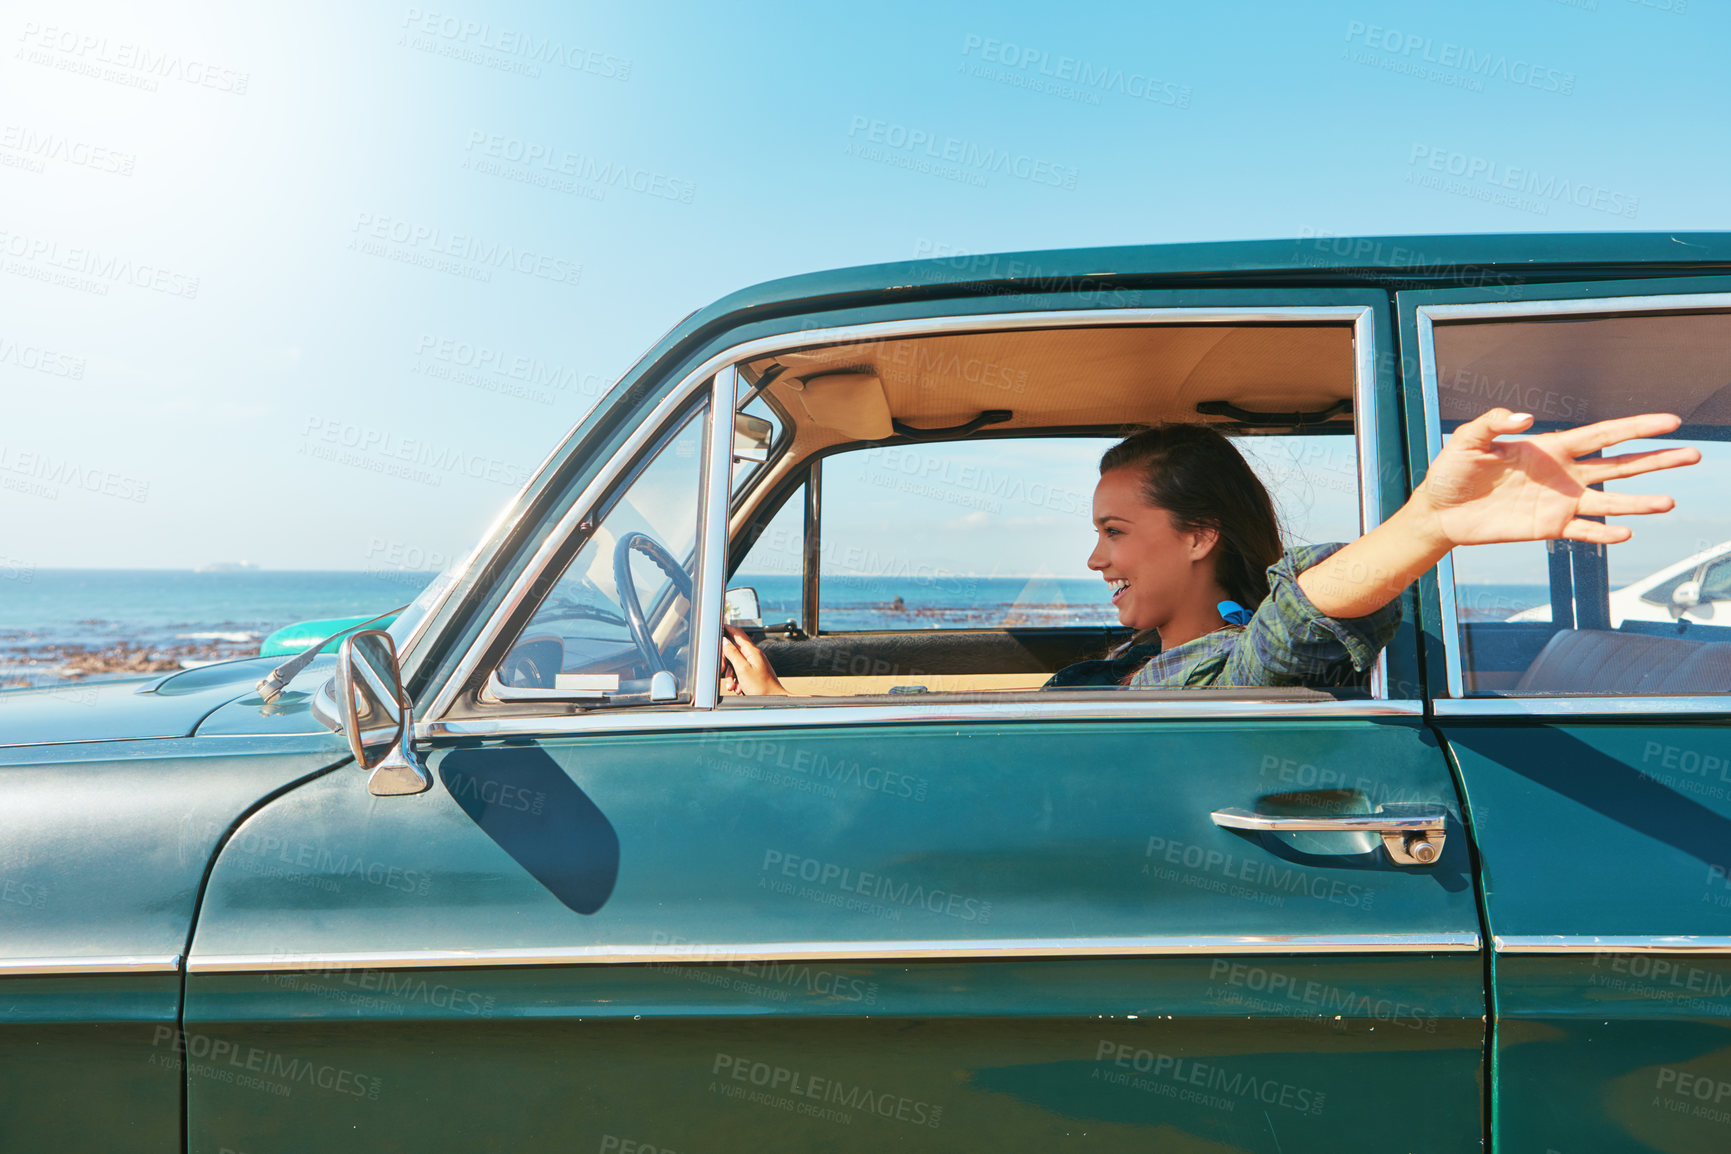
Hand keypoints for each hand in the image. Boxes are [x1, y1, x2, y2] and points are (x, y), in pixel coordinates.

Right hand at [720, 625, 788, 695]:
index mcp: (752, 651)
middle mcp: (753, 655)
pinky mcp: (753, 673)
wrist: (773, 700)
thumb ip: (732, 653)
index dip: (728, 629)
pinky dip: (737, 680)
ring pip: (735, 664)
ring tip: (733, 686)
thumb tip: (725, 642)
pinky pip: (740, 672)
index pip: (738, 634)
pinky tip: (738, 688)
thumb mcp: (742, 669)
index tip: (719, 628)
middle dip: (726, 662)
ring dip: (731, 675)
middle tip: (722, 670)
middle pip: (734, 651)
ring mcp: (754, 664)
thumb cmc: (761, 687)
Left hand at [1414, 408, 1700, 547]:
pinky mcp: (1549, 528)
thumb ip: (1493, 423)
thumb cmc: (1452, 472)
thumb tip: (1526, 418)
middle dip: (1656, 460)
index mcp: (1551, 448)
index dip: (1636, 427)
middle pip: (1620, 466)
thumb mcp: (1467, 441)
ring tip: (1669, 502)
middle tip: (1693, 456)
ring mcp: (1560, 503)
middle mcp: (1564, 474)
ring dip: (1639, 503)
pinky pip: (1584, 531)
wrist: (1440, 512)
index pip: (1604, 434)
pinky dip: (1604, 534)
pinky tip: (1626, 533)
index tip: (1671, 422)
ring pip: (1610, 502)